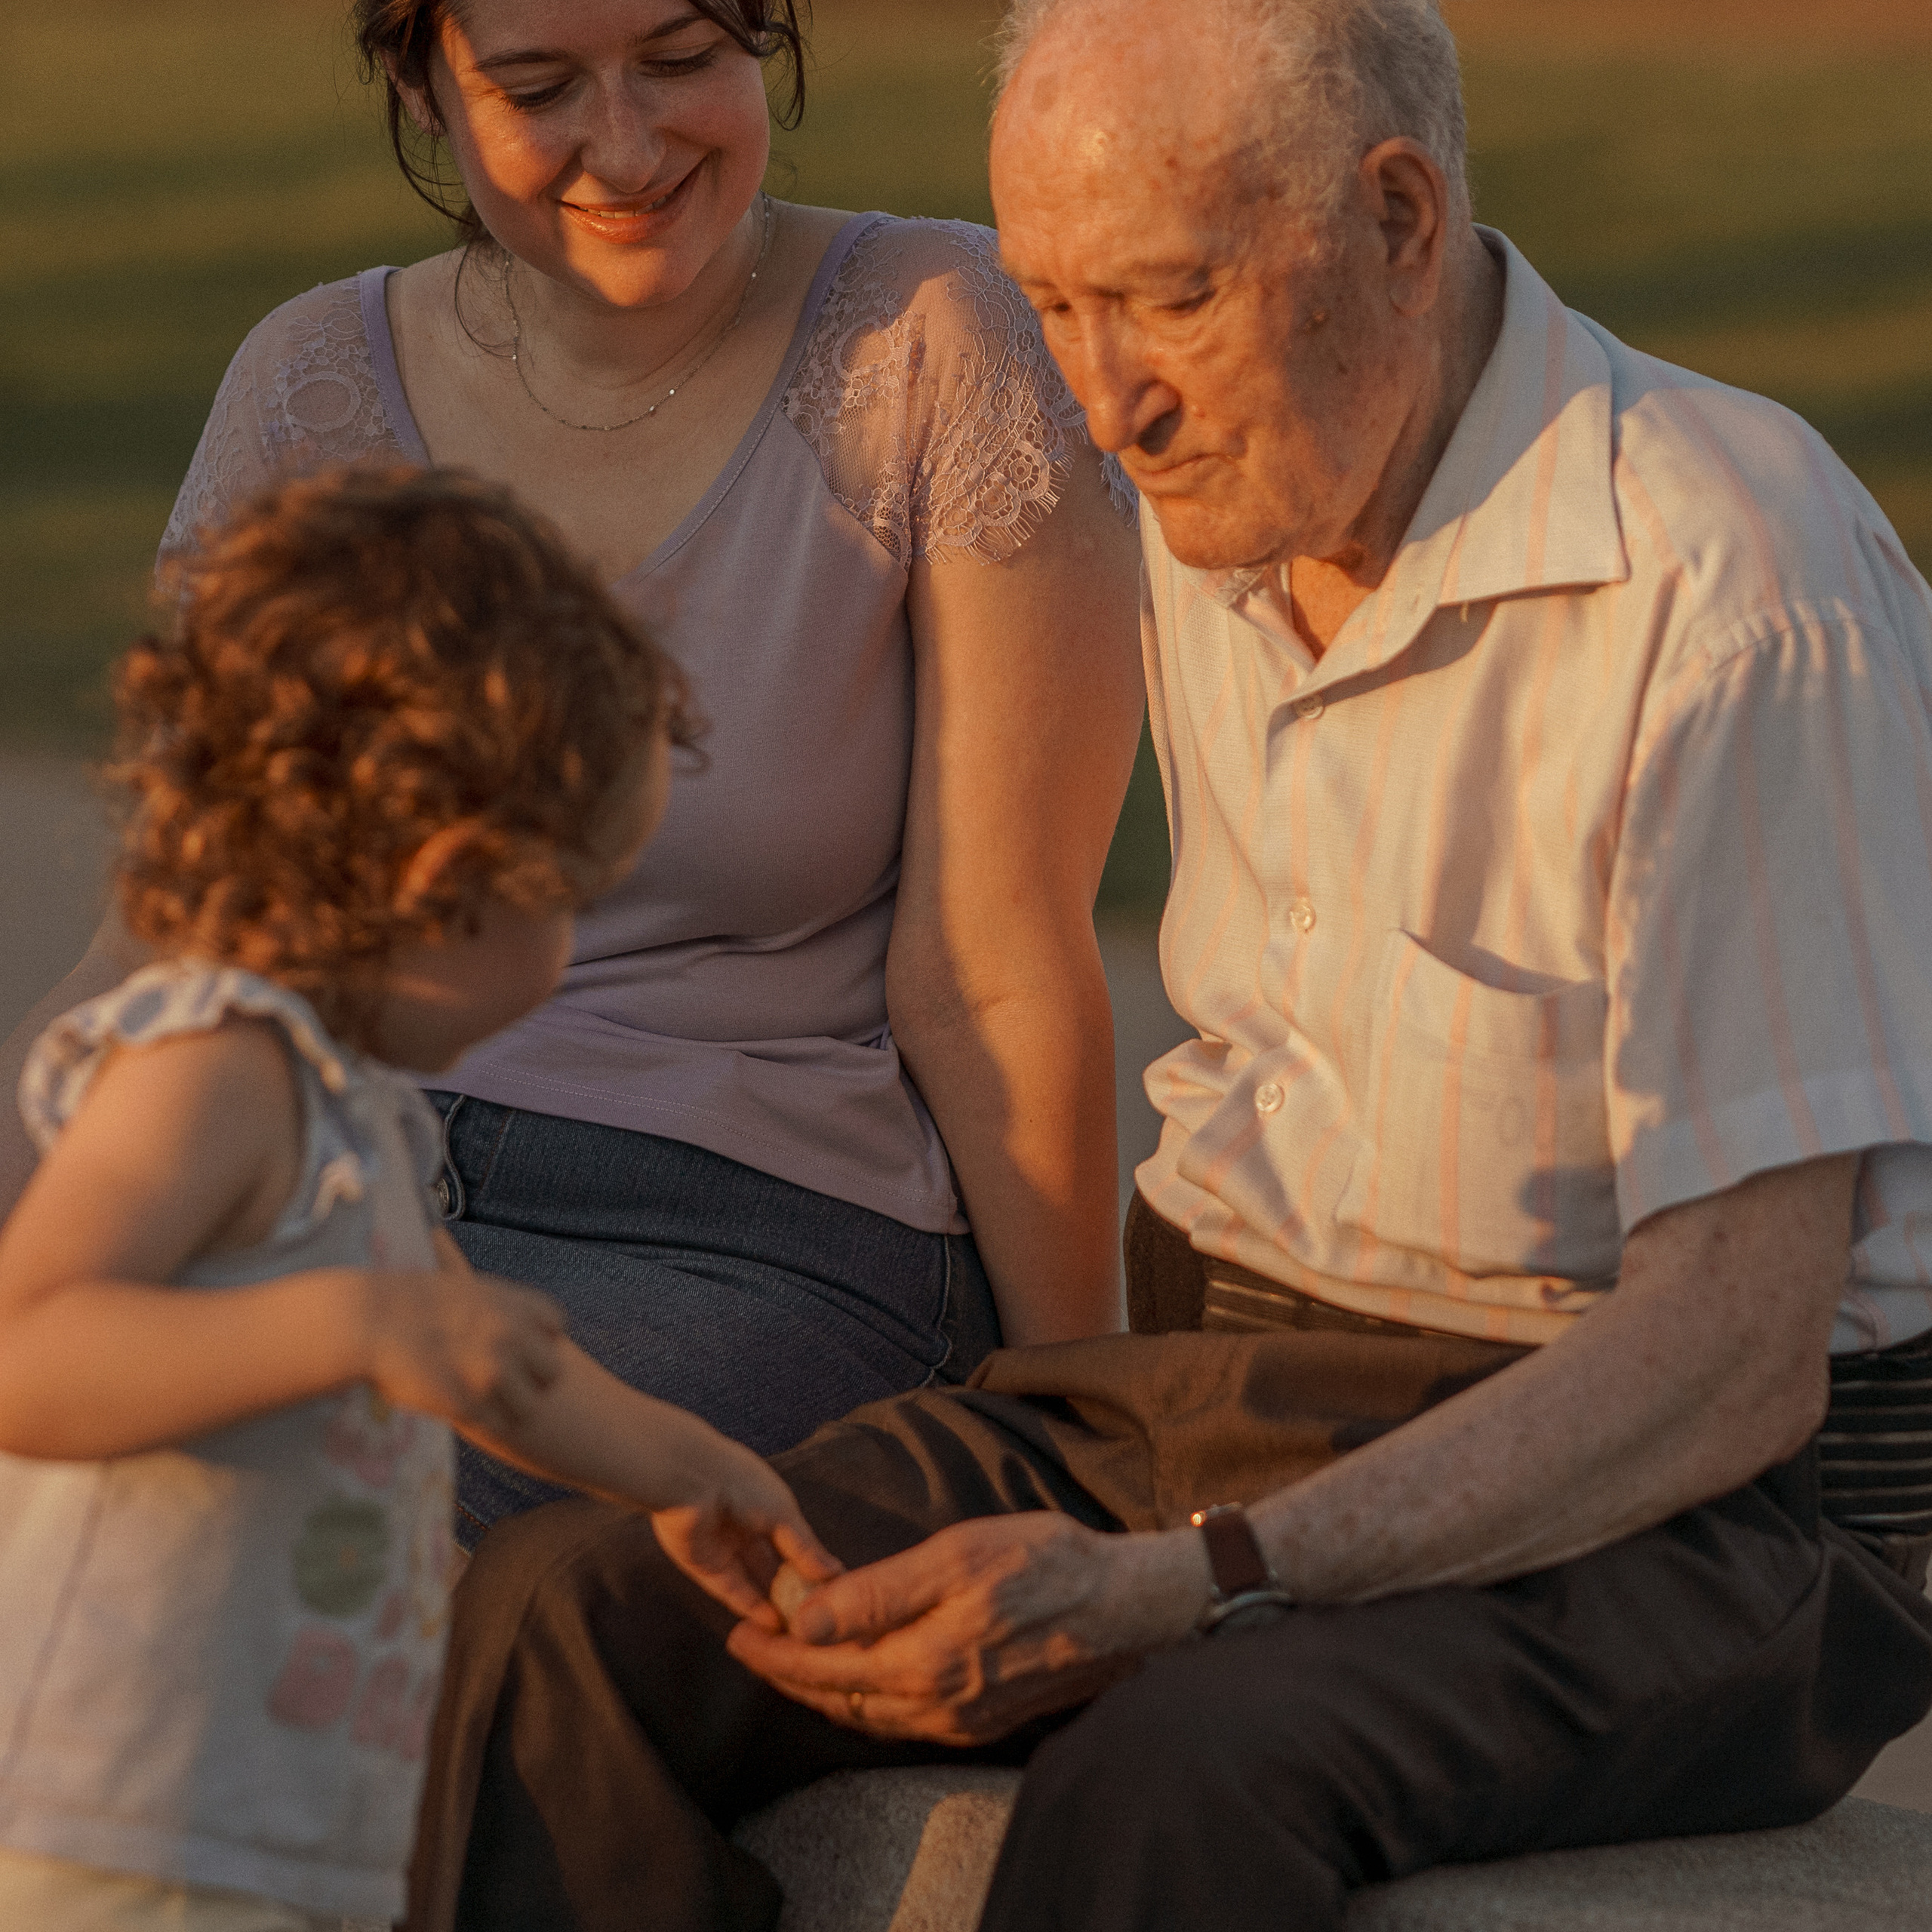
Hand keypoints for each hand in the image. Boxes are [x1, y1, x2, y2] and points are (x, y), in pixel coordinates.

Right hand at [360, 1261, 564, 1437]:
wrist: (367, 1321)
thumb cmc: (408, 1300)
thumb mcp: (465, 1286)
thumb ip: (499, 1305)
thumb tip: (518, 1318)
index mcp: (513, 1303)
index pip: (556, 1325)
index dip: (538, 1337)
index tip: (517, 1343)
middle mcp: (512, 1338)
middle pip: (552, 1371)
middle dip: (532, 1377)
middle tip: (505, 1380)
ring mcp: (492, 1374)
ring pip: (529, 1406)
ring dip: (510, 1407)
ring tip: (484, 1401)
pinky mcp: (470, 1405)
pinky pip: (498, 1426)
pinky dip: (485, 1423)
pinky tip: (465, 1412)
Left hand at [652, 1433, 843, 1629]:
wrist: (690, 1479)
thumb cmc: (742, 1483)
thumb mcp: (784, 1513)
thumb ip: (806, 1546)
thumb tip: (834, 1572)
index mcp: (766, 1506)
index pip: (793, 1543)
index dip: (811, 1566)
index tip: (831, 1592)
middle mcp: (745, 1528)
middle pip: (772, 1567)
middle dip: (792, 1591)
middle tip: (815, 1617)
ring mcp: (724, 1549)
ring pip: (753, 1582)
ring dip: (773, 1604)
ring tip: (796, 1628)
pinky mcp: (704, 1566)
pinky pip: (731, 1590)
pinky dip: (750, 1606)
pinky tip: (771, 1623)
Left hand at [725, 1514, 1210, 1744]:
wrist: (1127, 1606)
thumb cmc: (1046, 1563)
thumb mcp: (956, 1556)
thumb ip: (877, 1592)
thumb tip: (805, 1618)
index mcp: (922, 1665)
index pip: (824, 1667)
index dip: (775, 1652)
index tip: (738, 1632)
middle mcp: (936, 1707)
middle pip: (839, 1698)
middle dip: (788, 1675)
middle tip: (750, 1648)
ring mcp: (961, 1721)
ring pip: (869, 1715)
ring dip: (825, 1689)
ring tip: (793, 1661)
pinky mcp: (984, 1720)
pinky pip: (904, 1720)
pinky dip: (867, 1700)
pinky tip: (862, 1677)